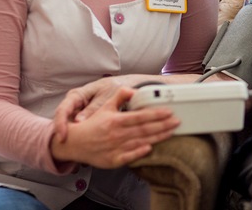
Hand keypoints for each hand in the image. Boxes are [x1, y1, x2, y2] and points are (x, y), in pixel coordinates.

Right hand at [50, 87, 179, 167]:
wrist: (74, 144)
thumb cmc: (92, 125)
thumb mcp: (105, 107)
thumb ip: (120, 97)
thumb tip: (133, 90)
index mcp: (115, 120)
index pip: (140, 117)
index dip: (156, 114)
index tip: (169, 111)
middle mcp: (116, 134)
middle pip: (144, 129)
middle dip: (163, 125)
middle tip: (177, 121)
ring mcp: (115, 148)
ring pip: (141, 142)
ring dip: (158, 137)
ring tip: (172, 132)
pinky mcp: (113, 160)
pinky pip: (129, 157)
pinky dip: (140, 153)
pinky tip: (150, 148)